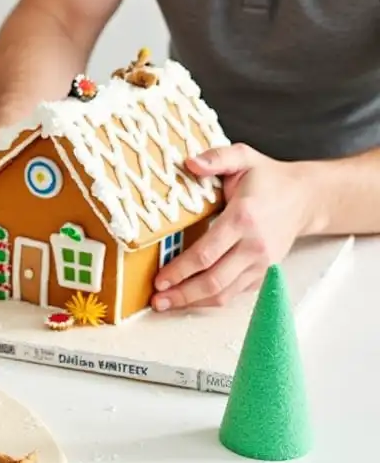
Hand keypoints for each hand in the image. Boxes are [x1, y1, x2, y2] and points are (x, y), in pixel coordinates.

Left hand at [151, 143, 310, 310]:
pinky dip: (212, 300)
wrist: (305, 198)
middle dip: (182, 293)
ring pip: (225, 293)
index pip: (207, 253)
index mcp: (243, 219)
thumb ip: (217, 158)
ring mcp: (261, 263)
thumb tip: (190, 163)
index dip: (180, 269)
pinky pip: (236, 293)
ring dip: (194, 302)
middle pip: (214, 280)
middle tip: (156, 299)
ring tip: (167, 304)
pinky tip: (191, 299)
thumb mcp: (243, 157)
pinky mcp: (264, 273)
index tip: (159, 278)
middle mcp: (254, 246)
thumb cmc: (268, 178)